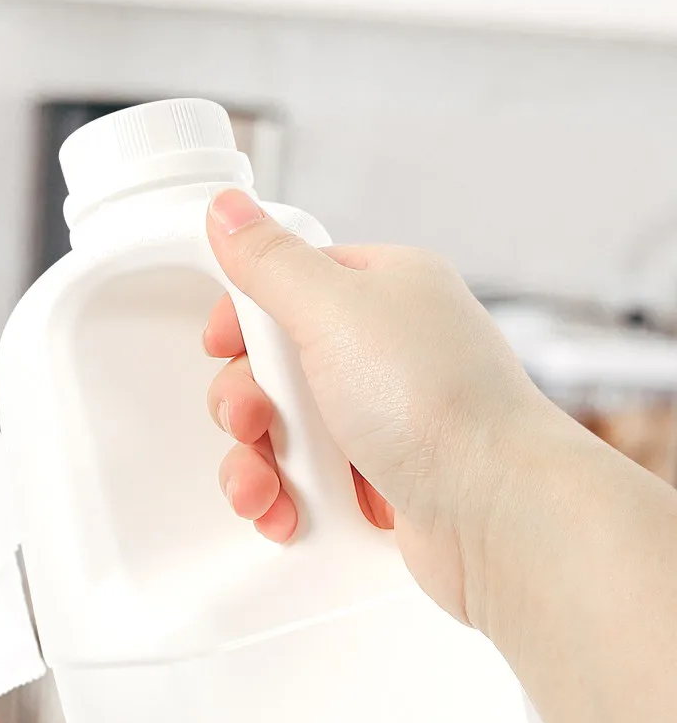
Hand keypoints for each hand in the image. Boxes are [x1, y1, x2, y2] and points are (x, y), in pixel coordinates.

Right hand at [202, 189, 554, 623]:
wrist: (497, 513)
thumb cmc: (437, 405)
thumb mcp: (333, 309)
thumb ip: (270, 261)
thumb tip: (228, 210)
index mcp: (384, 290)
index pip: (288, 284)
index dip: (244, 319)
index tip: (224, 344)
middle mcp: (385, 350)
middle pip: (271, 364)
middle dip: (245, 403)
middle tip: (253, 420)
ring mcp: (382, 418)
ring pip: (280, 430)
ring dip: (253, 462)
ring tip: (262, 486)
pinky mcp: (377, 479)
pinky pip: (302, 482)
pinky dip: (282, 499)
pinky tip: (284, 512)